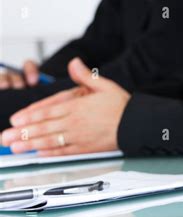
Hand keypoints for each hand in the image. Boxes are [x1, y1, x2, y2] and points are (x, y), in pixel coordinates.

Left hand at [1, 58, 130, 155]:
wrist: (135, 124)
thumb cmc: (120, 104)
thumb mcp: (104, 84)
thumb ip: (85, 75)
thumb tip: (74, 63)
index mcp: (77, 106)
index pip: (48, 111)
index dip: (30, 116)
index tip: (16, 119)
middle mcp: (75, 123)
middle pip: (44, 128)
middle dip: (23, 133)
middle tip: (5, 137)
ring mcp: (78, 137)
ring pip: (50, 141)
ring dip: (30, 145)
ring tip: (15, 148)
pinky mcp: (84, 148)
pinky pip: (63, 151)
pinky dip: (49, 153)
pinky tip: (37, 154)